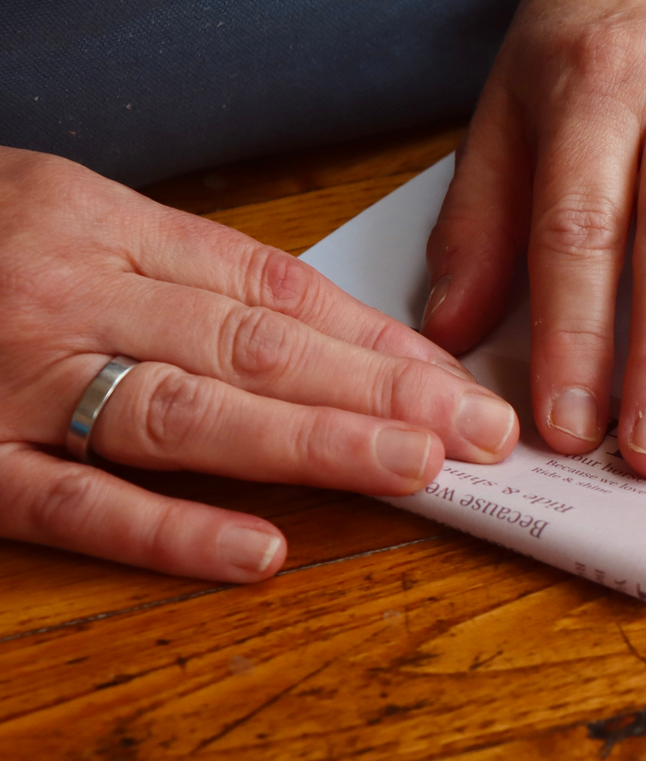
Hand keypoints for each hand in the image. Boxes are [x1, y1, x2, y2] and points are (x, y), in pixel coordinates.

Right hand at [0, 149, 520, 581]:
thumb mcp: (55, 208)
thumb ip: (171, 262)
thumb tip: (319, 326)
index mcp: (97, 218)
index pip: (273, 285)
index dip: (378, 336)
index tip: (462, 378)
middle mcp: (65, 291)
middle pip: (255, 344)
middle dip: (382, 391)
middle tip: (484, 430)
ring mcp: (8, 379)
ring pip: (184, 414)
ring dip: (312, 444)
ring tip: (417, 470)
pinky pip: (70, 502)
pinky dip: (166, 530)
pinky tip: (258, 552)